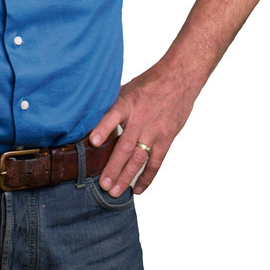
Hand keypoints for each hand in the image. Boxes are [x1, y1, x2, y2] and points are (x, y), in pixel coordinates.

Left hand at [88, 65, 194, 196]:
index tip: (93, 143)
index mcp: (127, 103)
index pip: (113, 116)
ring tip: (115, 191)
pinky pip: (156, 162)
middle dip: (112, 167)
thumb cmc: (149, 83)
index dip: (103, 129)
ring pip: (138, 159)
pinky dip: (147, 177)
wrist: (178, 79)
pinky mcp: (166, 139)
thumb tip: (92, 117)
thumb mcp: (127, 88)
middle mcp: (140, 119)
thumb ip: (113, 105)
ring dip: (126, 177)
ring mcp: (154, 131)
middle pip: (125, 146)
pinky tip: (138, 189)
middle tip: (103, 184)